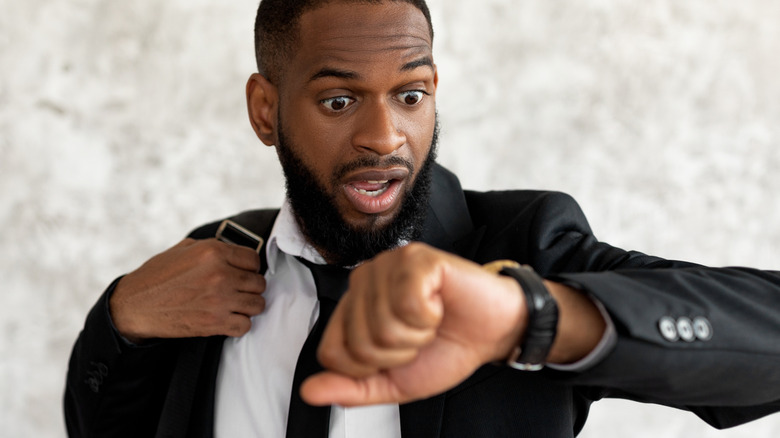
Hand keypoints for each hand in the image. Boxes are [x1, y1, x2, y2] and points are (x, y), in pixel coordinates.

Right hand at [109, 238, 265, 342]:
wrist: (135, 305)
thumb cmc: (158, 276)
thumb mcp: (184, 249)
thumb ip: (212, 247)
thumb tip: (234, 251)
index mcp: (213, 252)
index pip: (254, 260)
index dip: (249, 268)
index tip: (242, 274)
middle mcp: (220, 274)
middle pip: (259, 283)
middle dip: (250, 288)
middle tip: (238, 291)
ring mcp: (219, 300)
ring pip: (257, 305)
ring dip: (248, 306)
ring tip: (235, 305)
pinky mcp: (214, 323)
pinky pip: (245, 325)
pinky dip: (239, 324)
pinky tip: (228, 319)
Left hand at [300, 242, 526, 405]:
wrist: (492, 331)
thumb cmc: (445, 347)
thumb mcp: (394, 381)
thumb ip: (351, 388)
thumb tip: (310, 391)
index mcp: (353, 307)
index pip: (331, 352)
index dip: (369, 367)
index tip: (397, 354)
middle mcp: (364, 281)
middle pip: (358, 342)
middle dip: (398, 353)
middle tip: (419, 336)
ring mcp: (388, 265)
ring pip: (382, 325)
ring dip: (417, 336)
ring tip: (430, 320)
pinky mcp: (416, 258)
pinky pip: (408, 305)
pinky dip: (430, 317)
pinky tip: (439, 304)